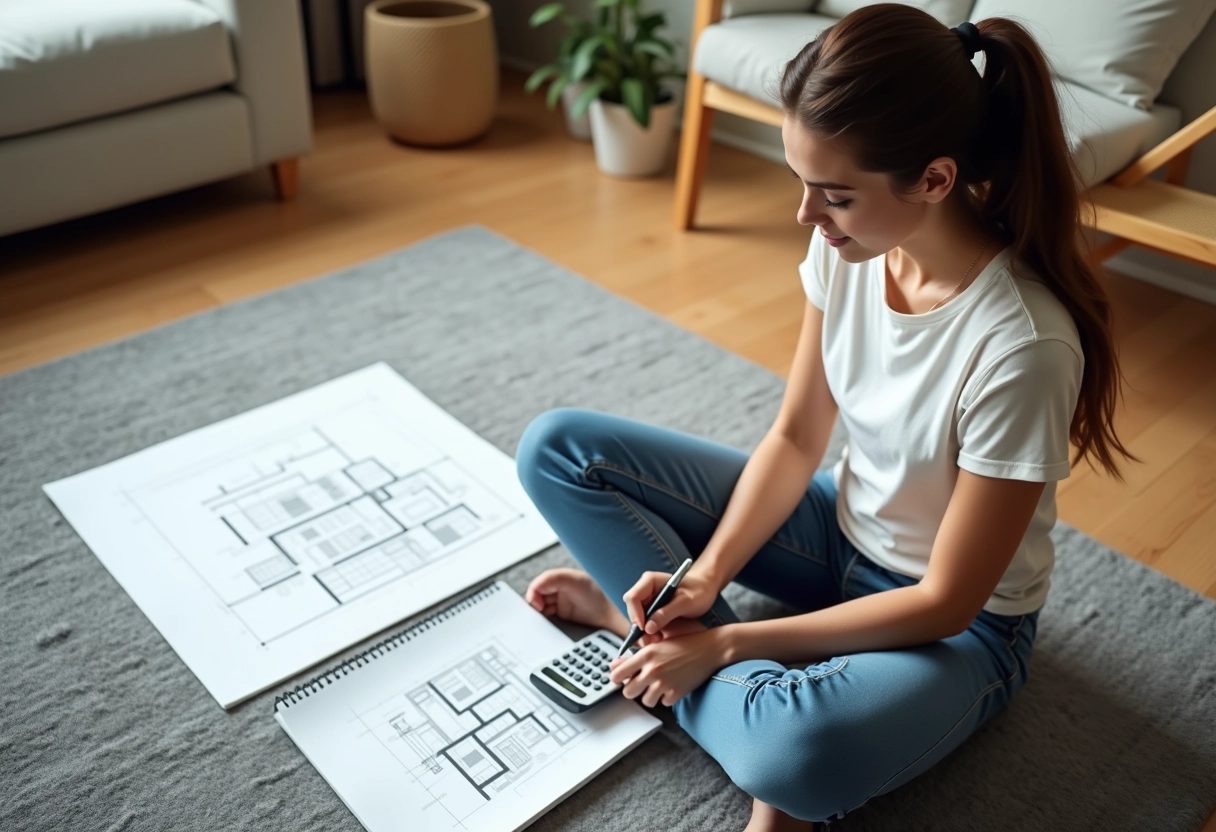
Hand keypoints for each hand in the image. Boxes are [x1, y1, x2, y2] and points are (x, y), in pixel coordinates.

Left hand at [609, 628, 723, 706]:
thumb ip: (635, 656)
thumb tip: (615, 665)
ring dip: (650, 695)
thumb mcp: (657, 644)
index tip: (622, 678)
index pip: (617, 675)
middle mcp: (652, 670)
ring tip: (659, 685)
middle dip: (633, 689)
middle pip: (628, 692)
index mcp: (645, 655)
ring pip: (646, 701)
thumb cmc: (685, 642)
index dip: (617, 678)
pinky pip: (664, 703)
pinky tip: (672, 686)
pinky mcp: (677, 693)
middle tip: (641, 683)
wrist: (711, 648)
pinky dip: (667, 697)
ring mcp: (664, 683)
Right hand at [622, 565, 718, 638]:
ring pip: (636, 619)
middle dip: (639, 627)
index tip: (644, 629)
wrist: (706, 590)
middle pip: (632, 610)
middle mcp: (645, 590)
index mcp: (650, 581)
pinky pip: (643, 624)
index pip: (633, 597)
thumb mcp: (686, 602)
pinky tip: (659, 638)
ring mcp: (647, 601)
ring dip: (643, 632)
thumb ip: (666, 613)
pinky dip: (648, 633)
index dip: (635, 614)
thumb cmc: (699, 591)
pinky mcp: (651, 611)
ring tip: (658, 640)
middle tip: (653, 640)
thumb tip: (648, 628)